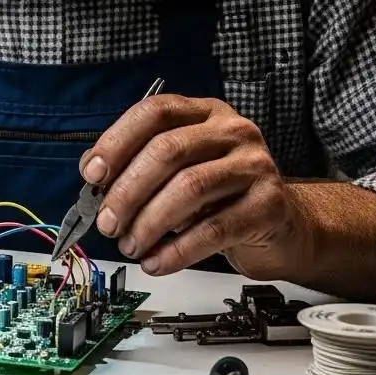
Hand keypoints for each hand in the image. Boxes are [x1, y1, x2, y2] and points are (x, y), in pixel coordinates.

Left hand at [82, 95, 306, 278]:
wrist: (284, 227)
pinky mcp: (269, 205)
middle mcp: (232, 131)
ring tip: (131, 245)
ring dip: (148, 223)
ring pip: (188, 188)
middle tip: (106, 223)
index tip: (92, 174)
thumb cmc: (221, 198)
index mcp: (204, 113)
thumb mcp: (180, 171)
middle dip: (127, 191)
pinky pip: (214, 229)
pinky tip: (157, 262)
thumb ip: (141, 168)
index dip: (117, 141)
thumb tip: (94, 182)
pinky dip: (177, 250)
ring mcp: (255, 165)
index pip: (155, 113)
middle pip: (168, 151)